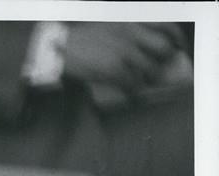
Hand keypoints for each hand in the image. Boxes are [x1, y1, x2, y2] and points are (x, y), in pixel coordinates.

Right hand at [62, 22, 185, 95]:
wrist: (57, 49)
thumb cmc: (79, 40)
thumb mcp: (106, 26)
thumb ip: (125, 32)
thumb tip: (141, 46)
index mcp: (130, 21)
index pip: (165, 25)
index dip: (176, 38)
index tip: (178, 47)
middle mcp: (131, 33)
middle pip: (163, 49)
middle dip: (164, 62)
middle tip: (158, 70)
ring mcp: (123, 51)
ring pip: (150, 69)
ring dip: (148, 80)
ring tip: (141, 85)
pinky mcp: (113, 68)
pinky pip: (132, 83)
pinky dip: (133, 92)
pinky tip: (131, 96)